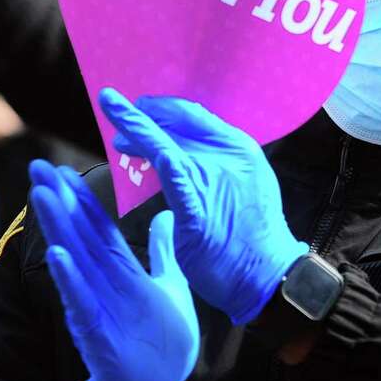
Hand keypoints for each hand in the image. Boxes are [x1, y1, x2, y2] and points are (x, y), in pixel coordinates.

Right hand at [29, 160, 198, 380]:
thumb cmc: (159, 344)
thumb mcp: (170, 287)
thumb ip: (164, 253)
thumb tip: (167, 215)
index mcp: (122, 273)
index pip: (98, 227)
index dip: (82, 198)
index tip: (61, 169)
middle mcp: (104, 285)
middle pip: (80, 236)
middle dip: (60, 201)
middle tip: (37, 165)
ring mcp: (97, 307)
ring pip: (75, 262)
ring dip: (60, 229)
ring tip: (42, 195)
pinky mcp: (97, 333)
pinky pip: (81, 302)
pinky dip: (71, 279)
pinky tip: (60, 256)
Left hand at [99, 88, 308, 324]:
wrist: (267, 274)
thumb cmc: (254, 235)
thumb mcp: (245, 185)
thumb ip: (216, 165)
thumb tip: (179, 155)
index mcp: (240, 149)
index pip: (195, 116)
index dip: (164, 108)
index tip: (141, 105)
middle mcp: (228, 157)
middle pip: (177, 126)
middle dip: (143, 116)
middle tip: (115, 109)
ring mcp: (212, 181)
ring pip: (165, 145)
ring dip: (134, 130)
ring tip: (113, 127)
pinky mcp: (196, 209)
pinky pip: (170, 176)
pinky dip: (151, 153)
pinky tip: (130, 138)